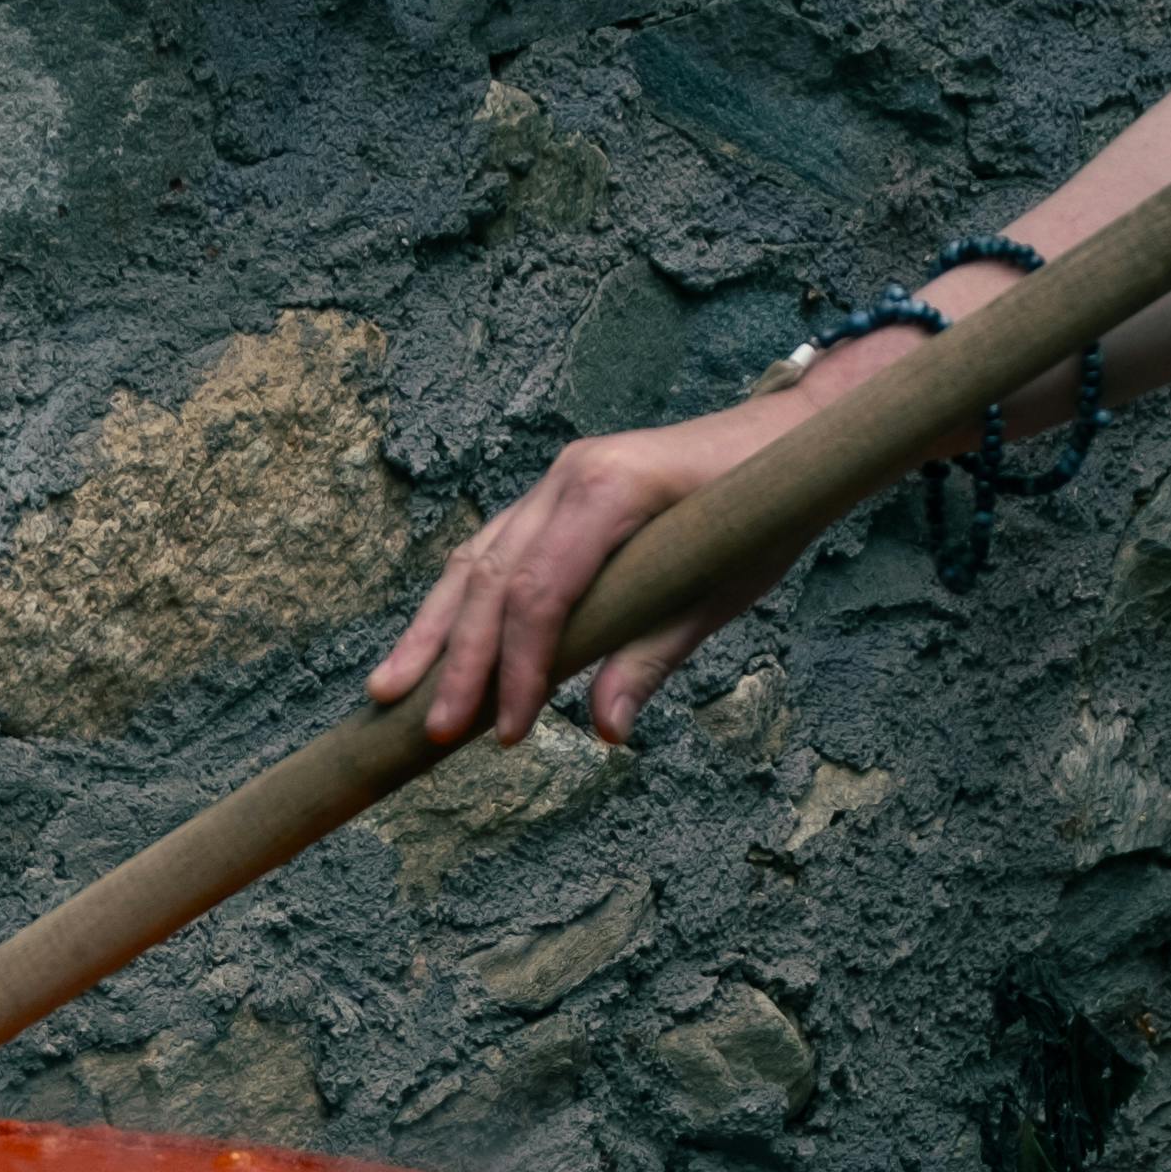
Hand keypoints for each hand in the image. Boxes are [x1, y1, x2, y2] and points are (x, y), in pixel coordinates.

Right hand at [362, 392, 829, 751]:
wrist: (783, 438)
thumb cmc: (761, 514)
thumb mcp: (720, 593)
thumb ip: (654, 656)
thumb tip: (605, 730)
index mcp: (614, 492)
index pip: (540, 592)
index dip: (518, 669)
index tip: (506, 733)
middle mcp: (570, 477)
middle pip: (492, 579)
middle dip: (457, 661)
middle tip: (428, 729)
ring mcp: (555, 481)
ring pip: (475, 561)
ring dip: (432, 631)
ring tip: (387, 689)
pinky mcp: (554, 494)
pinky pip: (492, 549)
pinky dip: (459, 603)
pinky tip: (430, 645)